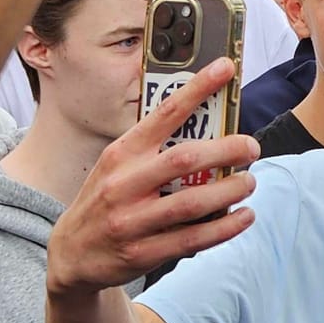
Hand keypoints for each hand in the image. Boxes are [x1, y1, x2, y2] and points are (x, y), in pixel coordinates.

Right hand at [47, 58, 259, 298]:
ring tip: (250, 182)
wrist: (71, 254)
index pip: (164, 113)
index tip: (225, 68)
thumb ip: (154, 148)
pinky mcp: (143, 253)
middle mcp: (124, 184)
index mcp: (121, 154)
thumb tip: (211, 127)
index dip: (197, 88)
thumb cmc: (105, 199)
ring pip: (194, 202)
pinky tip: (244, 216)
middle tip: (252, 148)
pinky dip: (225, 227)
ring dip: (231, 190)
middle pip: (185, 160)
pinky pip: (193, 238)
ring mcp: (132, 221)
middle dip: (227, 150)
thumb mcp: (117, 166)